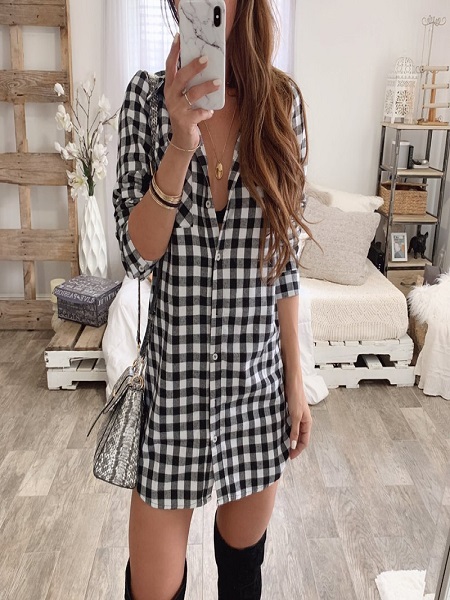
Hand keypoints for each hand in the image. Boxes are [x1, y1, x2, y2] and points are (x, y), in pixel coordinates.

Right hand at [165, 34, 219, 150]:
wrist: (182, 140)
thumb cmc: (187, 114)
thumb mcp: (185, 98)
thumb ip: (190, 85)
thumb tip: (206, 68)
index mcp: (170, 88)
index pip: (170, 66)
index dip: (174, 52)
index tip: (179, 38)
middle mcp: (171, 96)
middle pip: (181, 78)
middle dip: (193, 67)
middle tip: (206, 59)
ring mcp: (177, 109)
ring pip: (192, 94)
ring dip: (206, 87)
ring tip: (218, 83)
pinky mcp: (185, 121)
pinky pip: (198, 113)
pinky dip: (206, 112)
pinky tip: (210, 112)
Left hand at [285, 372, 311, 459]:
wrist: (291, 380)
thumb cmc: (296, 395)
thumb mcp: (295, 415)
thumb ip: (295, 430)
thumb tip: (294, 445)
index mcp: (307, 422)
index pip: (304, 441)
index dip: (297, 450)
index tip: (288, 457)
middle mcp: (302, 420)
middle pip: (299, 438)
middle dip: (293, 446)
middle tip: (282, 453)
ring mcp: (296, 415)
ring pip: (293, 431)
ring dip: (287, 438)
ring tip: (278, 445)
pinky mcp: (289, 411)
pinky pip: (287, 424)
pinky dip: (283, 430)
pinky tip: (275, 432)